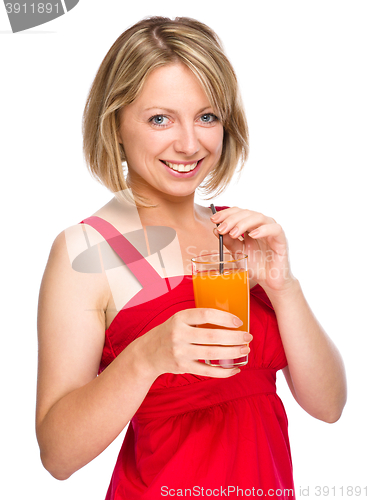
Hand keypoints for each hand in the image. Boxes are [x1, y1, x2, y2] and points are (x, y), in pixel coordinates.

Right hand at [136, 308, 251, 377]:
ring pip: (212, 353)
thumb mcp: (179, 319)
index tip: (238, 321)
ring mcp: (180, 352)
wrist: (148, 353)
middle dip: (234, 338)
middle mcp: (179, 334)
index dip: (224, 318)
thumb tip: (230, 321)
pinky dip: (223, 371)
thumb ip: (198, 319)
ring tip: (245, 350)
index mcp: (179, 318)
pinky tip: (235, 369)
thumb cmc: (170, 332)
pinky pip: (207, 371)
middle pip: (212, 336)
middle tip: (248, 337)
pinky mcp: (183, 367)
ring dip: (232, 353)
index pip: (205, 315)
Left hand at [211, 207, 294, 292]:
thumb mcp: (237, 253)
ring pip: (259, 217)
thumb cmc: (255, 265)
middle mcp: (260, 225)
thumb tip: (215, 230)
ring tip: (234, 233)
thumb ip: (229, 242)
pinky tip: (253, 235)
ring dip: (244, 223)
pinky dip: (263, 230)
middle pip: (246, 213)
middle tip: (221, 229)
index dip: (226, 213)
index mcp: (250, 226)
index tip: (214, 220)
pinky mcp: (281, 239)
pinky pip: (275, 229)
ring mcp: (271, 231)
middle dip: (231, 219)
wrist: (268, 281)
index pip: (238, 212)